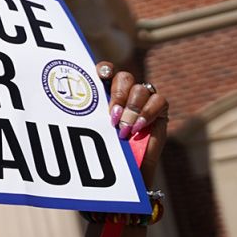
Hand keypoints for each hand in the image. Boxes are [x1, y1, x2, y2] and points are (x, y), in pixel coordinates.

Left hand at [96, 60, 168, 186]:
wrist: (132, 167)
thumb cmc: (110, 148)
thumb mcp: (98, 130)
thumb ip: (93, 116)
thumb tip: (76, 106)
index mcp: (107, 91)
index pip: (106, 71)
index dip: (104, 69)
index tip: (101, 76)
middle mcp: (126, 91)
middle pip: (124, 77)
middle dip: (118, 95)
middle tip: (113, 116)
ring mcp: (144, 98)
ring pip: (140, 89)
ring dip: (131, 109)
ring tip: (124, 128)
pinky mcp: (160, 108)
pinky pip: (158, 100)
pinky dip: (147, 113)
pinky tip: (138, 127)